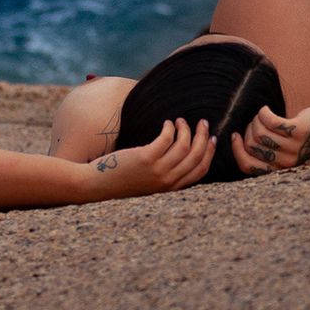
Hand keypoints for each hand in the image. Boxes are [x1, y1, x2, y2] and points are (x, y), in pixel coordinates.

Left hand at [85, 118, 214, 198]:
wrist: (98, 185)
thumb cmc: (122, 180)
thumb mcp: (150, 182)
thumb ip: (166, 172)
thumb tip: (180, 151)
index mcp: (171, 188)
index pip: (200, 171)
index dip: (209, 153)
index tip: (211, 139)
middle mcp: (168, 181)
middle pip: (196, 157)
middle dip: (203, 137)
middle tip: (203, 123)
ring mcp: (157, 170)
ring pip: (184, 146)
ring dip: (186, 129)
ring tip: (180, 121)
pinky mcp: (146, 158)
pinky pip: (167, 138)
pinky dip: (170, 128)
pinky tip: (167, 123)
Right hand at [232, 104, 309, 175]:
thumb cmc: (301, 138)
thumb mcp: (282, 151)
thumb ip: (264, 151)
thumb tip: (235, 141)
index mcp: (278, 169)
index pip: (247, 166)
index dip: (236, 150)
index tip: (235, 136)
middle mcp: (285, 162)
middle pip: (252, 145)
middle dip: (248, 130)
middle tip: (255, 122)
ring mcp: (292, 147)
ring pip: (260, 132)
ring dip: (256, 120)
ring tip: (262, 115)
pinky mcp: (298, 131)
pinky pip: (271, 121)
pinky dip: (264, 113)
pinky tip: (266, 109)